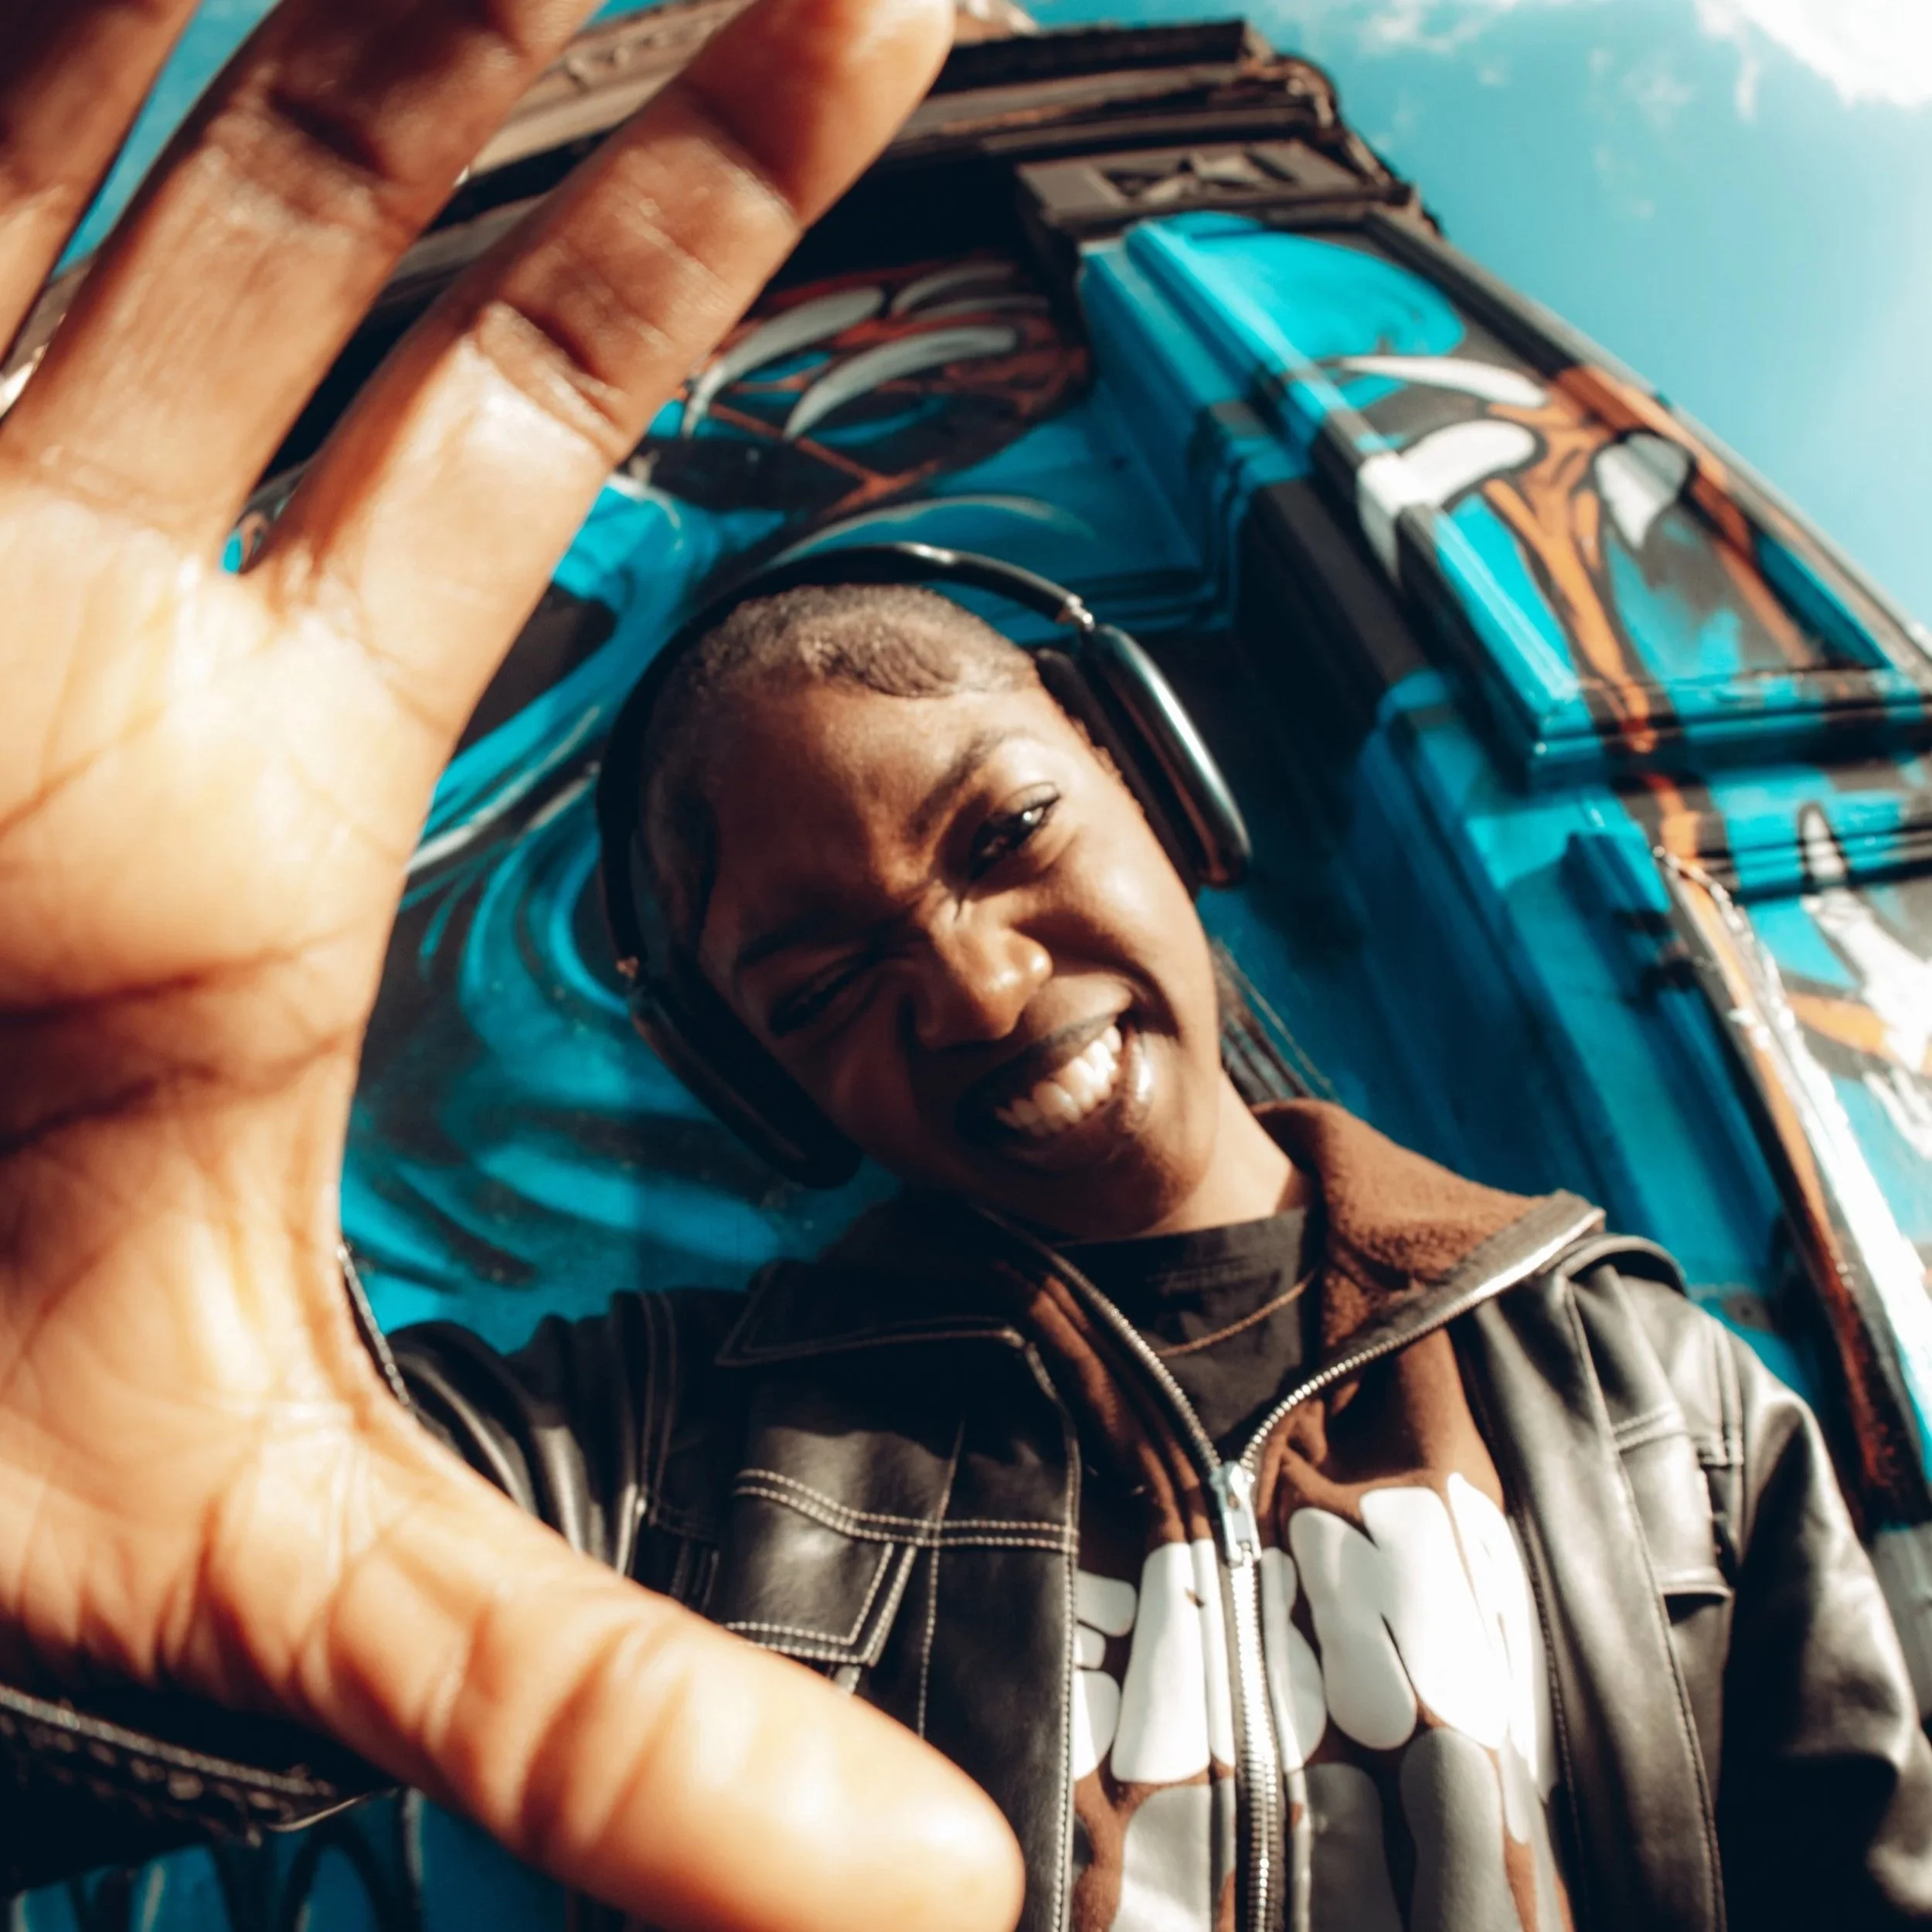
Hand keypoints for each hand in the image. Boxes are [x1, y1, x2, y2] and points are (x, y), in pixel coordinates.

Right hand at [0, 2, 1022, 1927]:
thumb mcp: (259, 1557)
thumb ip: (592, 1705)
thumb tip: (908, 1898)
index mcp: (227, 771)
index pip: (513, 404)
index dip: (689, 205)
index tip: (869, 32)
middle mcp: (49, 571)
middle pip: (344, 163)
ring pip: (96, 77)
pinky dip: (14, 30)